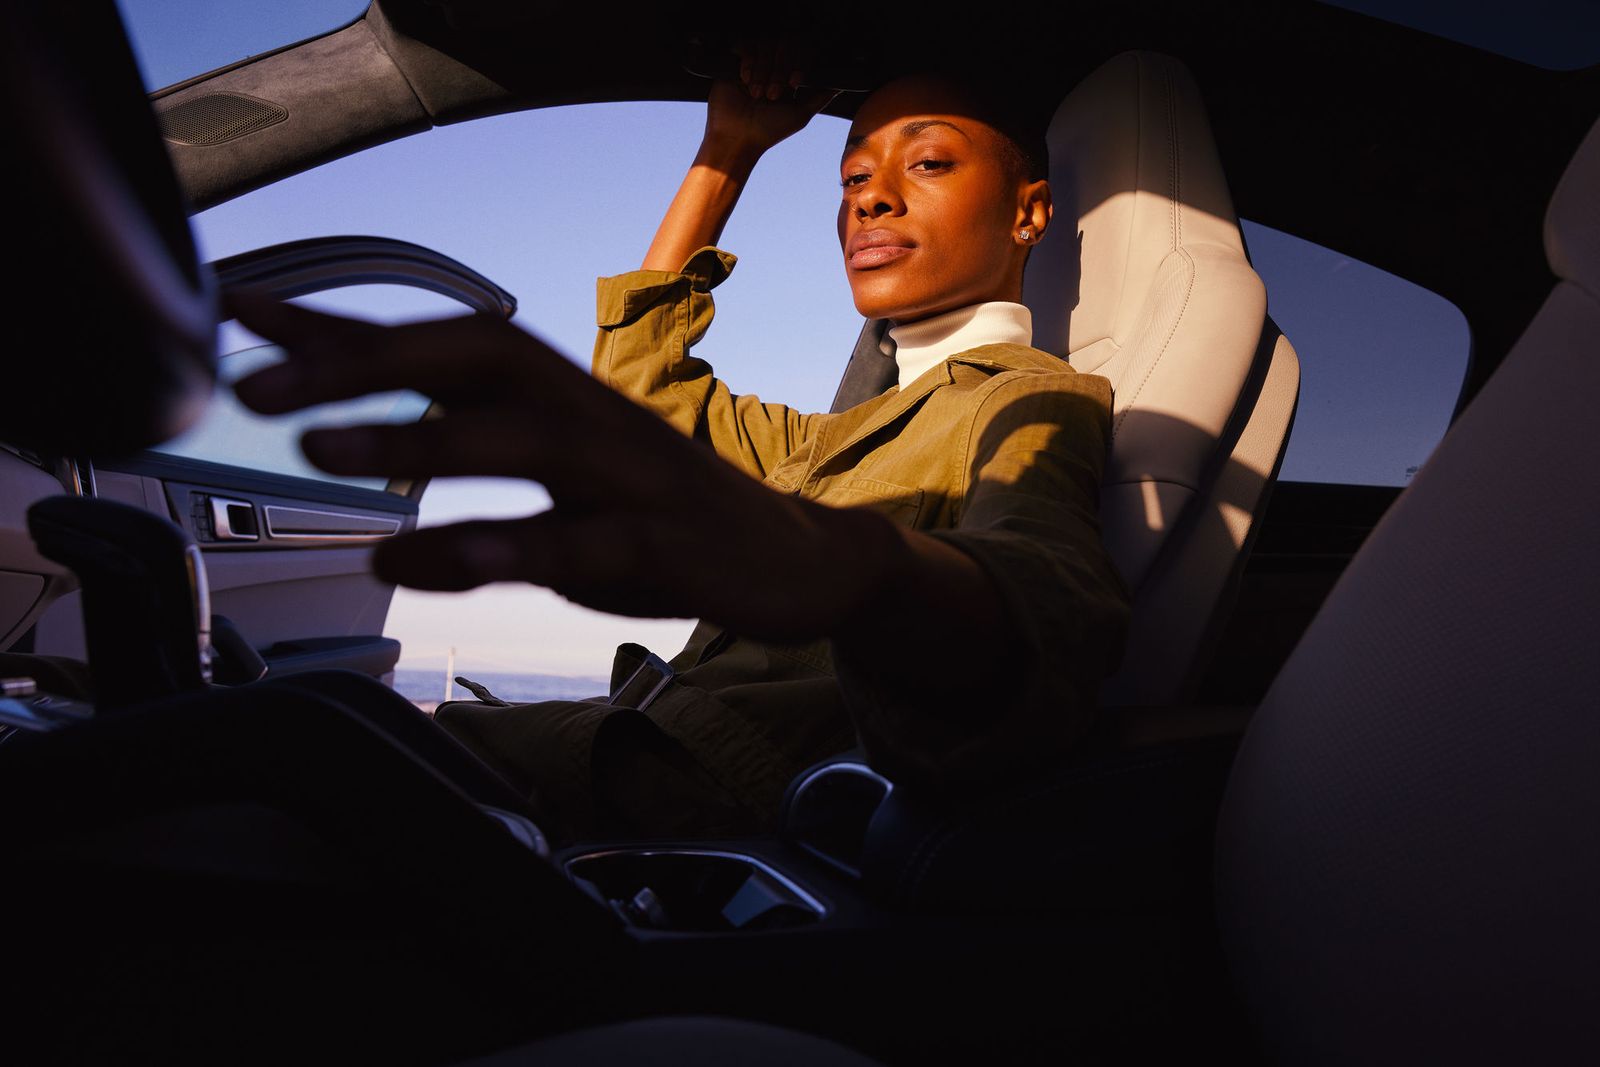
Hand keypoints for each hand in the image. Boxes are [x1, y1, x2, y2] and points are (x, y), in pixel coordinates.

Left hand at [222, 291, 902, 642]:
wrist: (798, 560)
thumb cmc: (666, 519)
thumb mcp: (561, 503)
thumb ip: (474, 511)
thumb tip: (372, 531)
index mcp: (563, 396)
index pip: (440, 342)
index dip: (342, 328)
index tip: (241, 313)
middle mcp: (592, 418)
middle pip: (476, 362)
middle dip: (367, 364)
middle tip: (261, 388)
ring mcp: (631, 478)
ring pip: (523, 440)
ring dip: (418, 440)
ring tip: (322, 454)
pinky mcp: (664, 545)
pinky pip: (575, 544)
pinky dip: (497, 546)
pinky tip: (424, 560)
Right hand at [699, 40, 838, 163]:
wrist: (738, 137)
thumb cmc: (769, 130)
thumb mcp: (801, 114)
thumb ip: (820, 97)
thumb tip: (841, 85)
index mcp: (790, 75)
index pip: (801, 51)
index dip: (799, 62)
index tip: (794, 83)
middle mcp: (773, 65)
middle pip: (784, 45)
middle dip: (779, 71)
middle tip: (772, 95)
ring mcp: (755, 62)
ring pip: (766, 46)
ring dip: (763, 71)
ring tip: (757, 94)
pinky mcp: (736, 61)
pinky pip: (746, 46)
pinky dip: (749, 63)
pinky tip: (745, 81)